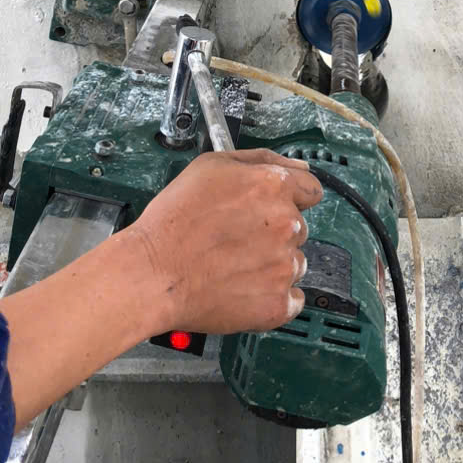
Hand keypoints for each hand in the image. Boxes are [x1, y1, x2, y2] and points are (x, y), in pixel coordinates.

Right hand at [127, 149, 323, 334]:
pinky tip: (244, 288)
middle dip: (275, 231)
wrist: (152, 272)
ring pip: (294, 263)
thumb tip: (298, 166)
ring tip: (233, 264)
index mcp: (273, 187)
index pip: (311, 189)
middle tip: (237, 237)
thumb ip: (261, 159)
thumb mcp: (210, 166)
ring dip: (273, 264)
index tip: (272, 208)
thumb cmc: (174, 221)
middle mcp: (287, 225)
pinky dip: (273, 297)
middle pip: (299, 227)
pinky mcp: (277, 303)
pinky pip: (292, 299)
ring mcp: (285, 266)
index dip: (290, 197)